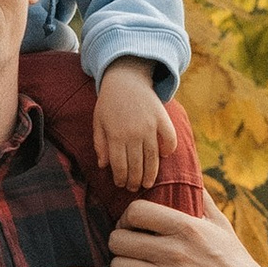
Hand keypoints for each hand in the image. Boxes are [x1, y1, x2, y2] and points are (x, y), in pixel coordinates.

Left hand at [91, 59, 175, 194]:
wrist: (126, 79)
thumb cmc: (109, 103)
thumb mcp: (98, 122)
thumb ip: (100, 144)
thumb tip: (103, 166)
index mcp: (116, 135)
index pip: (119, 166)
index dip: (120, 179)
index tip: (121, 184)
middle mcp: (133, 133)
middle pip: (136, 166)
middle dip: (134, 181)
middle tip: (134, 187)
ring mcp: (150, 126)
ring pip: (153, 158)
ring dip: (151, 174)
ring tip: (148, 183)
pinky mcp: (162, 119)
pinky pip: (170, 139)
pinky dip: (169, 150)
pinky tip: (164, 157)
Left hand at [104, 195, 267, 266]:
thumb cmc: (235, 261)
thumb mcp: (221, 226)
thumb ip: (202, 200)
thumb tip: (192, 178)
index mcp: (187, 227)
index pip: (135, 211)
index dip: (127, 218)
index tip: (133, 226)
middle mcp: (175, 251)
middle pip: (118, 241)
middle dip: (120, 244)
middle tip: (130, 249)